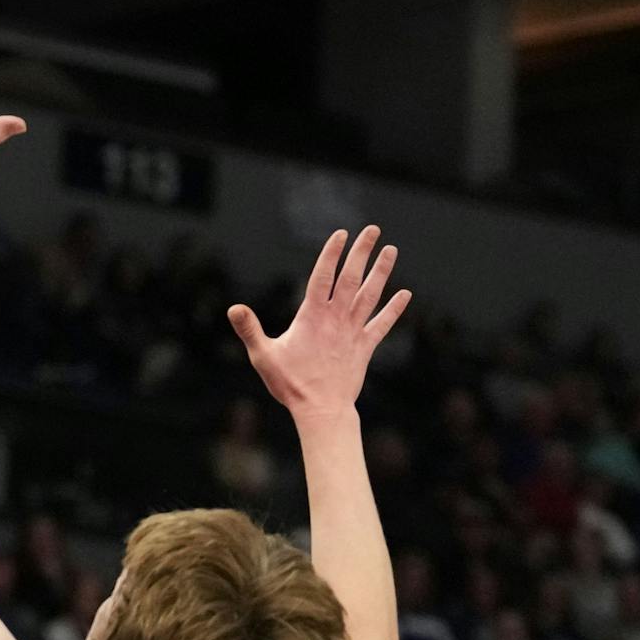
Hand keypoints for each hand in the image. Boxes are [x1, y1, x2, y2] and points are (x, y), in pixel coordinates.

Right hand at [228, 227, 410, 421]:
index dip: (332, 253)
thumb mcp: (263, 355)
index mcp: (312, 316)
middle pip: (351, 278)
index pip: (323, 276)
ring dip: (381, 272)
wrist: (321, 409)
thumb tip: (233, 308)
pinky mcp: (365, 347)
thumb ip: (249, 329)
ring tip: (391, 251)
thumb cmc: (290, 384)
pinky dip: (394, 309)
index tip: (341, 233)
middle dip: (361, 253)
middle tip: (372, 230)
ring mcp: (353, 332)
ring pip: (370, 295)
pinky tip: (406, 294)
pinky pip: (382, 324)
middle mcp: (336, 319)